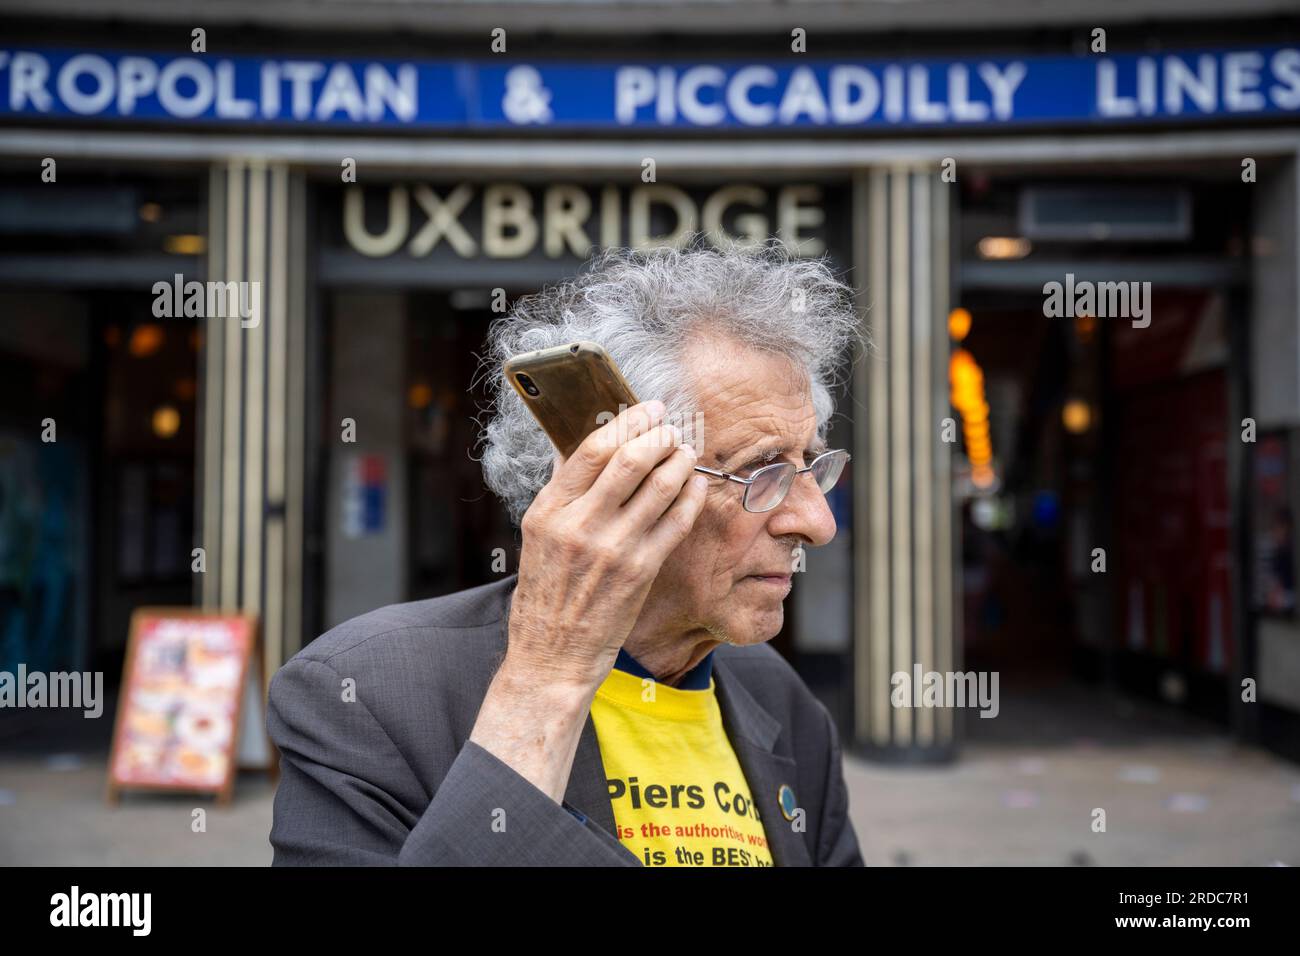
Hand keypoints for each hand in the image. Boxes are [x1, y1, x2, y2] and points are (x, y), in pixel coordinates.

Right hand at [505, 398, 708, 691]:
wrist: (551, 655)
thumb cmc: (545, 597)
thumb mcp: (537, 537)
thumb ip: (562, 494)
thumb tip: (584, 449)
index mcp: (548, 511)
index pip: (591, 448)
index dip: (625, 422)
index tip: (645, 410)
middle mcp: (579, 525)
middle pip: (630, 459)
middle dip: (659, 435)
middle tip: (671, 428)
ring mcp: (613, 548)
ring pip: (659, 485)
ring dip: (680, 461)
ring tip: (686, 452)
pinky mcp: (641, 571)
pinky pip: (676, 520)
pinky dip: (690, 496)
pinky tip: (695, 486)